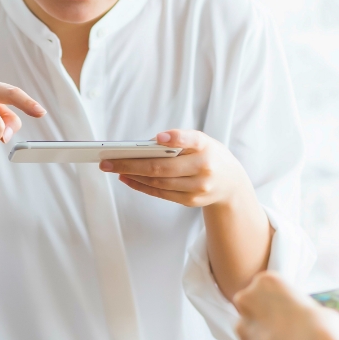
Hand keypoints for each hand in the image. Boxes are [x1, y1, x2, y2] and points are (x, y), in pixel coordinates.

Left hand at [100, 130, 249, 207]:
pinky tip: (126, 178)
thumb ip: (180, 140)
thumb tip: (146, 147)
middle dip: (132, 164)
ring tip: (113, 168)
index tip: (158, 138)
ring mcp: (197, 188)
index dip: (175, 139)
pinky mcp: (190, 201)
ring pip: (159, 183)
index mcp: (207, 147)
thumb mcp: (202, 141)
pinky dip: (141, 186)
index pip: (192, 140)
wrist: (230, 184)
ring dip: (133, 176)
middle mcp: (204, 168)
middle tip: (108, 160)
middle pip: (163, 168)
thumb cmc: (209, 156)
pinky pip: (161, 193)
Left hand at [234, 273, 338, 339]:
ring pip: (248, 331)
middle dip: (265, 317)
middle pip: (251, 306)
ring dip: (263, 338)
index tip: (291, 311)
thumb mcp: (333, 318)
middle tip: (287, 330)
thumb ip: (335, 324)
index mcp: (267, 282)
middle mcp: (248, 301)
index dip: (279, 300)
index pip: (267, 287)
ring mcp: (244, 328)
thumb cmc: (324, 331)